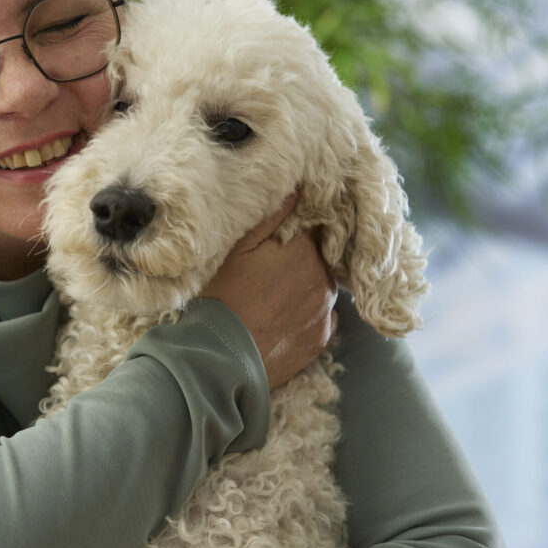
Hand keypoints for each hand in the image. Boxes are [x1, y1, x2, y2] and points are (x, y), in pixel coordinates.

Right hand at [201, 195, 338, 389]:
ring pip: (323, 285)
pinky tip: (285, 316)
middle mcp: (324, 278)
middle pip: (320, 256)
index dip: (300, 225)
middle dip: (303, 256)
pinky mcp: (322, 339)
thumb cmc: (223, 297)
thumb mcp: (237, 248)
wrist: (222, 359)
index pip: (315, 224)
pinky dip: (309, 313)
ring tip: (276, 293)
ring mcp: (325, 311)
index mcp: (304, 250)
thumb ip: (271, 215)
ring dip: (307, 284)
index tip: (284, 232)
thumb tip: (299, 188)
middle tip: (273, 265)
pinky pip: (323, 316)